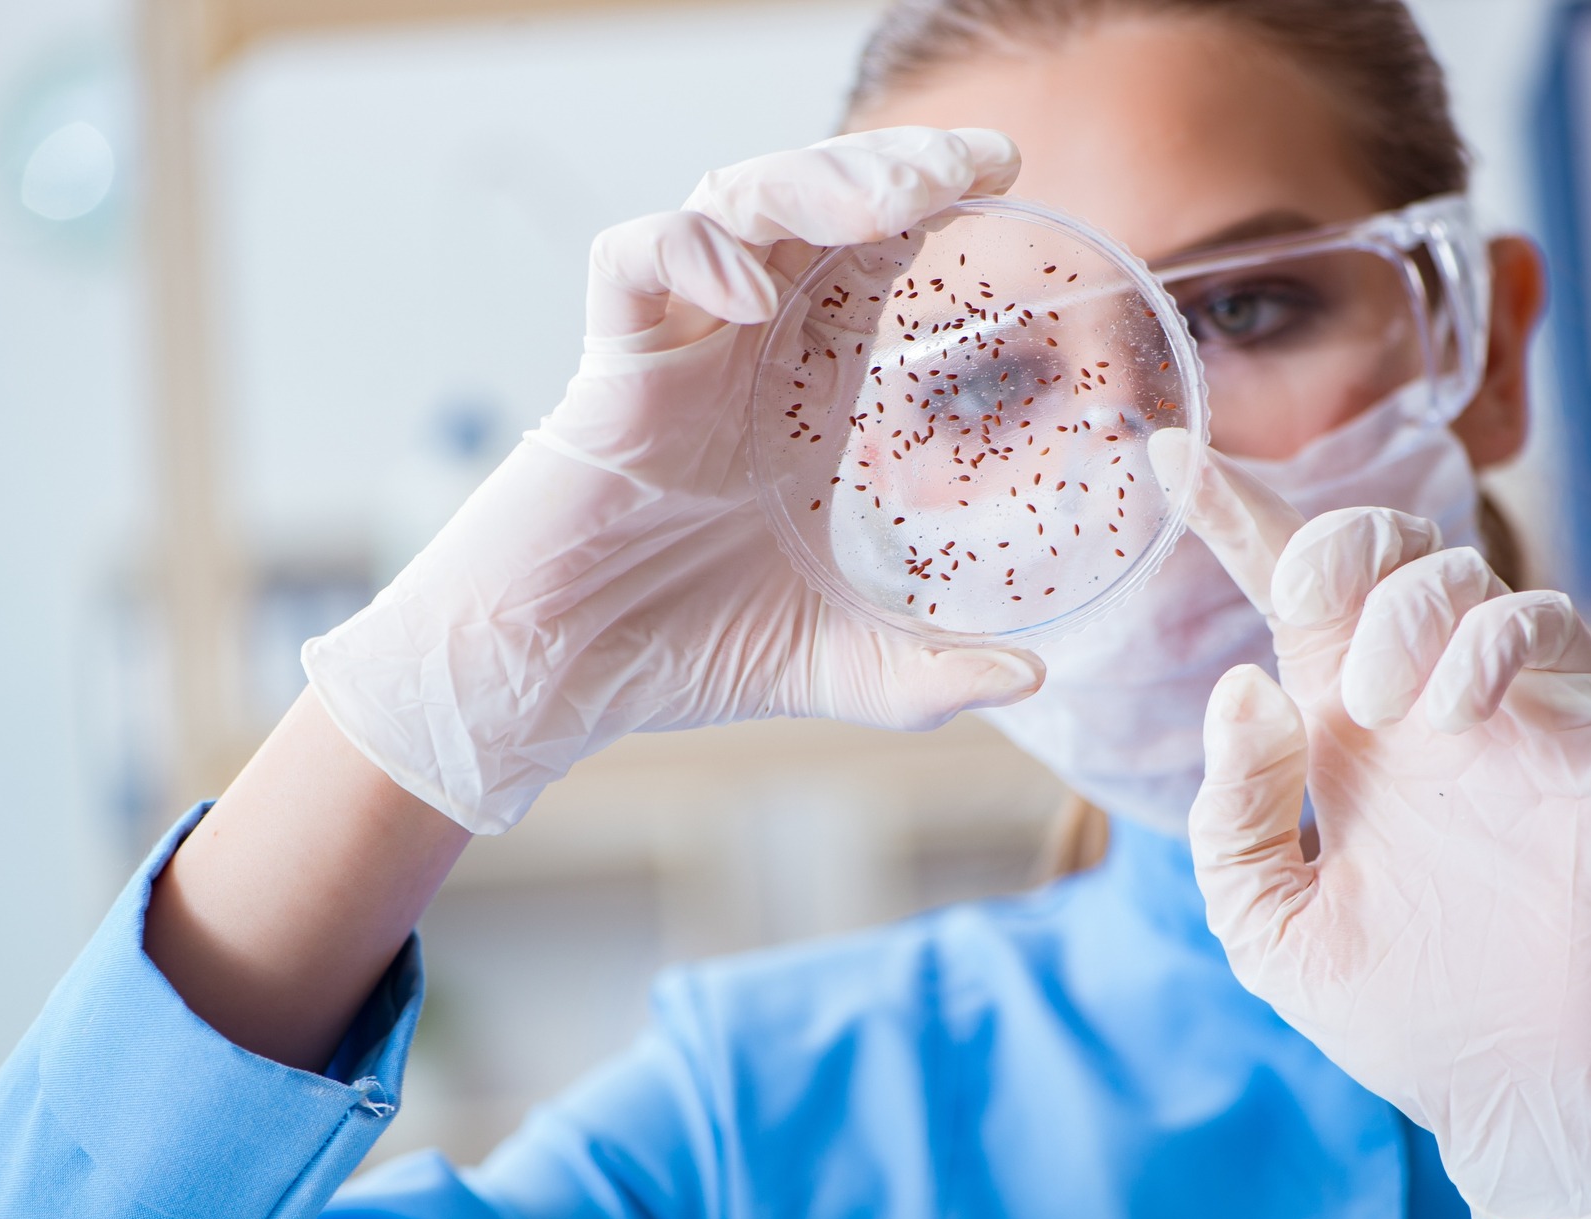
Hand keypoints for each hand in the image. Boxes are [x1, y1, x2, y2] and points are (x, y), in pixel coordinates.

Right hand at [302, 127, 1044, 835]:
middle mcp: (745, 348)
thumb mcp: (837, 666)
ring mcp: (674, 349)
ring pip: (731, 201)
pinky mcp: (606, 371)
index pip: (875, 254)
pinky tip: (752, 298)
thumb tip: (1030, 684)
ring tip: (888, 205)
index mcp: (806, 388)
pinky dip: (692, 254)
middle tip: (973, 165)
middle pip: (815, 199)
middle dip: (892, 163)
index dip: (934, 198)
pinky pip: (633, 262)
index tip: (1009, 174)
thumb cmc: (684, 653)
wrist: (559, 682)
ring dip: (812, 181)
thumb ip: (931, 677)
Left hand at [1149, 433, 1590, 1218]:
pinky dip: (1484, 643)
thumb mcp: (1264, 920)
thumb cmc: (1393, 1009)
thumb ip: (1233, 811)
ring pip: (1452, 571)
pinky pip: (1542, 626)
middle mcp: (1412, 702)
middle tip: (1305, 599)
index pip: (1280, 598)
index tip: (1161, 454)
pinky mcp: (1582, 733)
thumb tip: (1243, 684)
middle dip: (1328, 537)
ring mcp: (1499, 712)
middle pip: (1374, 549)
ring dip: (1396, 611)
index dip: (1228, 517)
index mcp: (1333, 731)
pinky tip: (1445, 715)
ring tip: (1373, 710)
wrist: (1519, 1092)